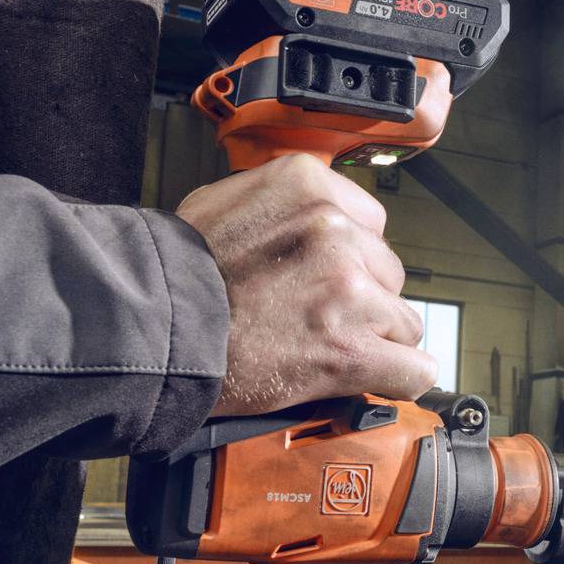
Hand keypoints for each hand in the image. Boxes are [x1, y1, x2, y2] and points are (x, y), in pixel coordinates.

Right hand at [176, 153, 435, 415]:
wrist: (150, 330)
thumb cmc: (175, 273)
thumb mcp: (227, 201)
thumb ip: (285, 204)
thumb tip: (319, 216)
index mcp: (307, 184)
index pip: (371, 222)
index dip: (351, 257)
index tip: (329, 277)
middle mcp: (334, 229)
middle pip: (389, 272)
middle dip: (361, 298)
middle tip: (315, 317)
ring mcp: (348, 289)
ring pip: (402, 321)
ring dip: (372, 338)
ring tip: (322, 347)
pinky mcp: (350, 349)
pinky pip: (413, 369)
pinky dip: (397, 380)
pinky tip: (371, 378)